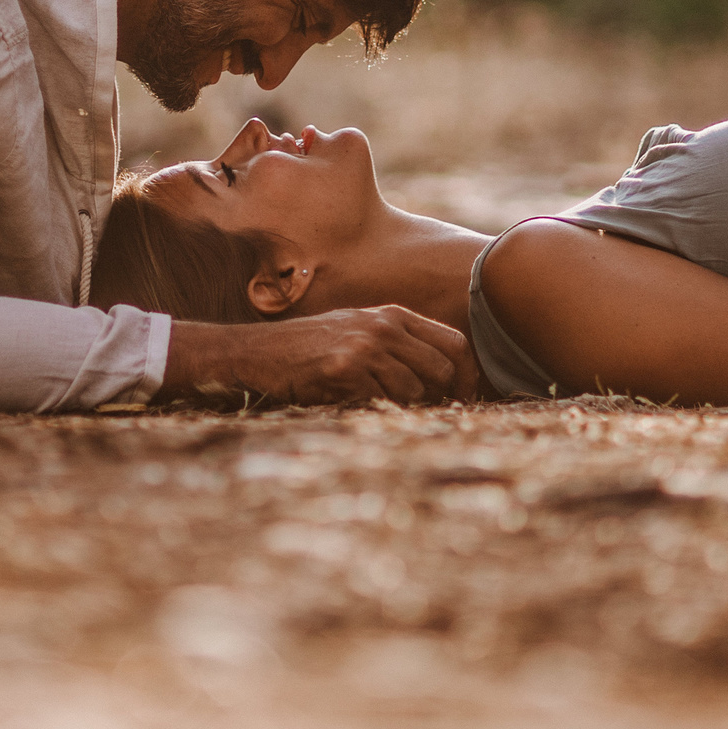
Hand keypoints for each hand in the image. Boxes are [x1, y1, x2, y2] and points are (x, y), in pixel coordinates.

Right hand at [165, 306, 478, 403]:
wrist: (260, 351)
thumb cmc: (312, 347)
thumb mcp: (359, 330)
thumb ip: (399, 344)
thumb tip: (445, 377)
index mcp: (392, 315)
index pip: (454, 343)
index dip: (467, 374)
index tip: (464, 397)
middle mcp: (383, 327)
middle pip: (442, 368)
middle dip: (441, 396)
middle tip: (428, 413)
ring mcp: (364, 347)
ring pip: (413, 390)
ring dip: (401, 405)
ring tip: (374, 401)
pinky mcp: (344, 370)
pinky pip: (380, 400)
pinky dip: (371, 408)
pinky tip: (348, 400)